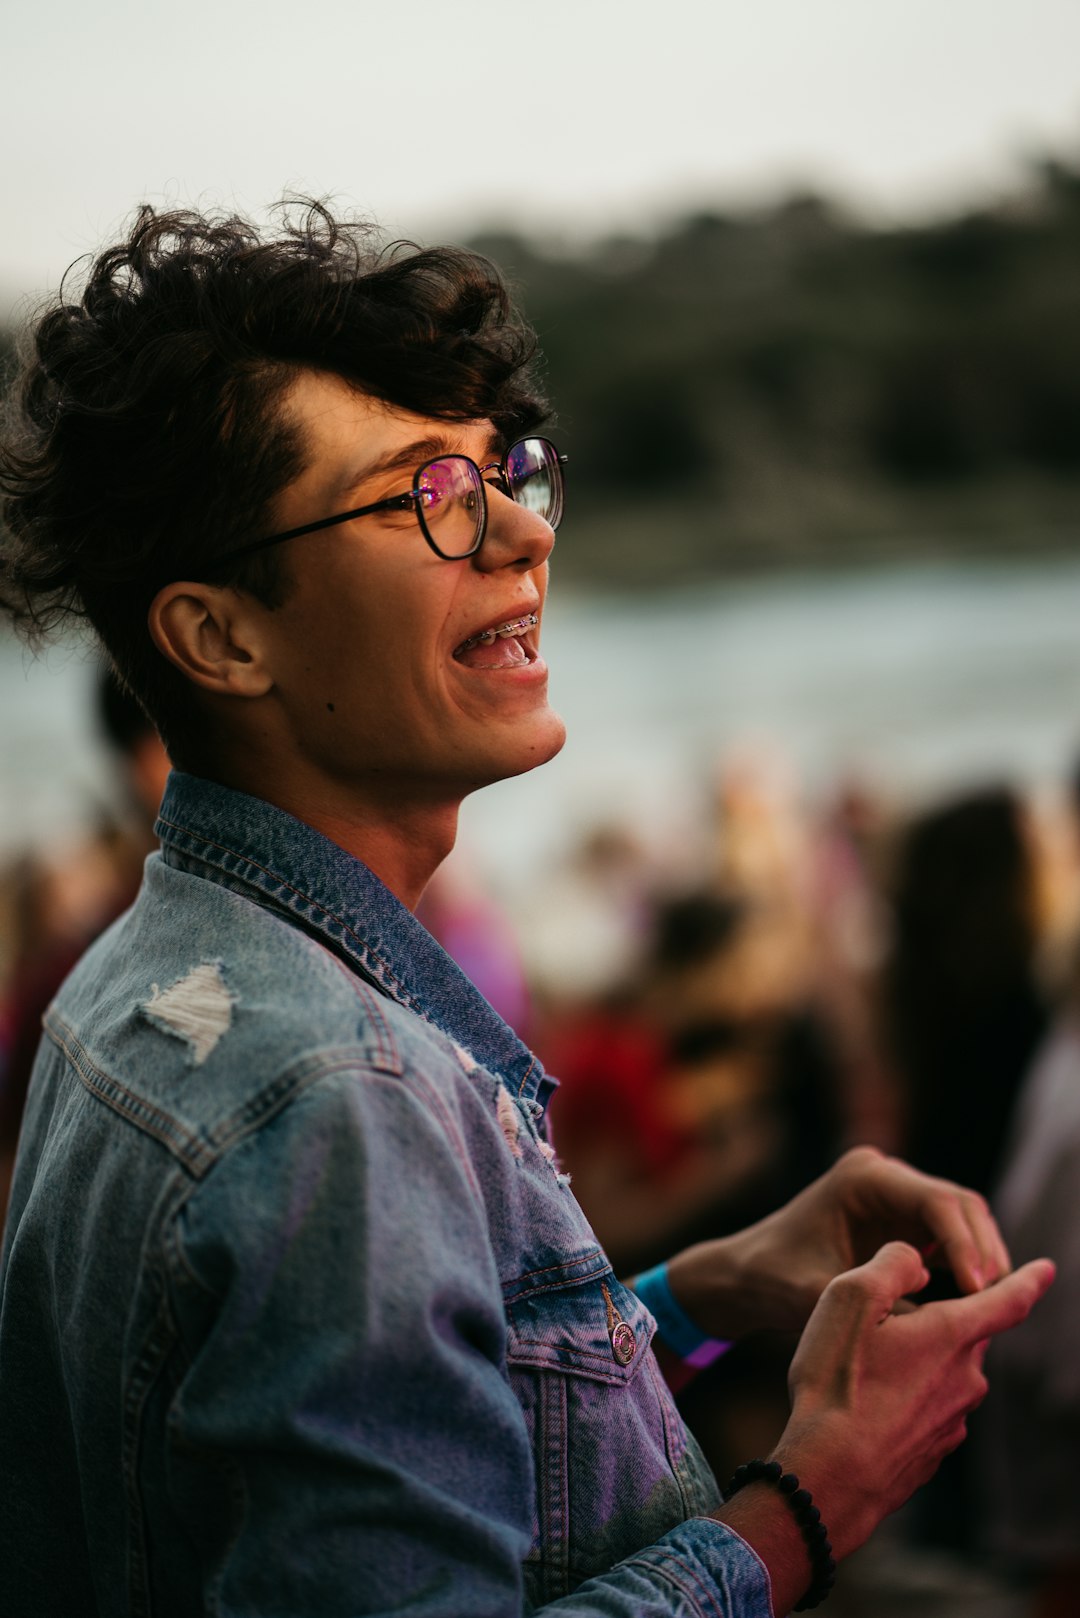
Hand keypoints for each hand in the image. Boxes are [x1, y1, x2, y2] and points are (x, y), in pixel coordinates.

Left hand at [666, 1145, 1012, 1340]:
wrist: (745, 1276)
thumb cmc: (773, 1280)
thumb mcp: (823, 1296)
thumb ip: (881, 1303)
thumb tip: (948, 1320)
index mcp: (863, 1177)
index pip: (935, 1200)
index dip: (964, 1244)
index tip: (980, 1290)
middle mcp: (885, 1178)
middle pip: (959, 1205)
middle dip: (983, 1251)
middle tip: (999, 1302)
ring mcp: (895, 1198)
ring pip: (962, 1221)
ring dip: (981, 1259)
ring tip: (994, 1309)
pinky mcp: (902, 1223)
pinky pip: (949, 1239)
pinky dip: (966, 1267)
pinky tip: (976, 1306)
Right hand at [778, 1241, 1054, 1556]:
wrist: (830, 1476)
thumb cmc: (837, 1382)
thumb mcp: (851, 1297)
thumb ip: (894, 1263)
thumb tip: (919, 1261)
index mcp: (953, 1335)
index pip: (1008, 1300)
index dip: (1029, 1280)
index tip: (1047, 1268)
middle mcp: (966, 1379)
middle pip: (964, 1336)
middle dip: (937, 1324)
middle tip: (888, 1325)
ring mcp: (953, 1421)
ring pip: (944, 1374)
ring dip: (917, 1364)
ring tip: (865, 1372)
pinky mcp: (934, 1452)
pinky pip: (928, 1409)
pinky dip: (906, 1400)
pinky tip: (867, 1407)